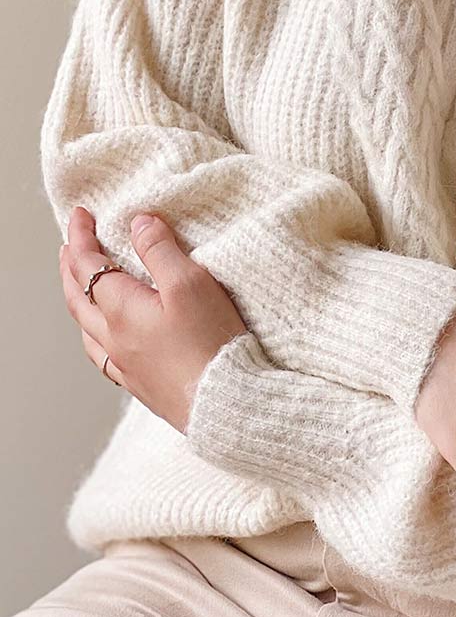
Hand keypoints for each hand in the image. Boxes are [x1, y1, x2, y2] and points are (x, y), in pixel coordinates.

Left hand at [58, 206, 248, 434]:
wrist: (225, 401)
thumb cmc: (210, 342)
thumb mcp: (189, 283)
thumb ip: (160, 250)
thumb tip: (138, 223)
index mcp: (121, 310)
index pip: (89, 266)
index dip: (80, 237)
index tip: (80, 215)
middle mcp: (114, 339)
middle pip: (79, 297)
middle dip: (71, 267)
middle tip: (69, 245)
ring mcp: (125, 364)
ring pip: (86, 328)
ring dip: (79, 300)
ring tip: (80, 286)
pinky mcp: (140, 383)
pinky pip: (102, 354)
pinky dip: (94, 334)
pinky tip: (105, 337)